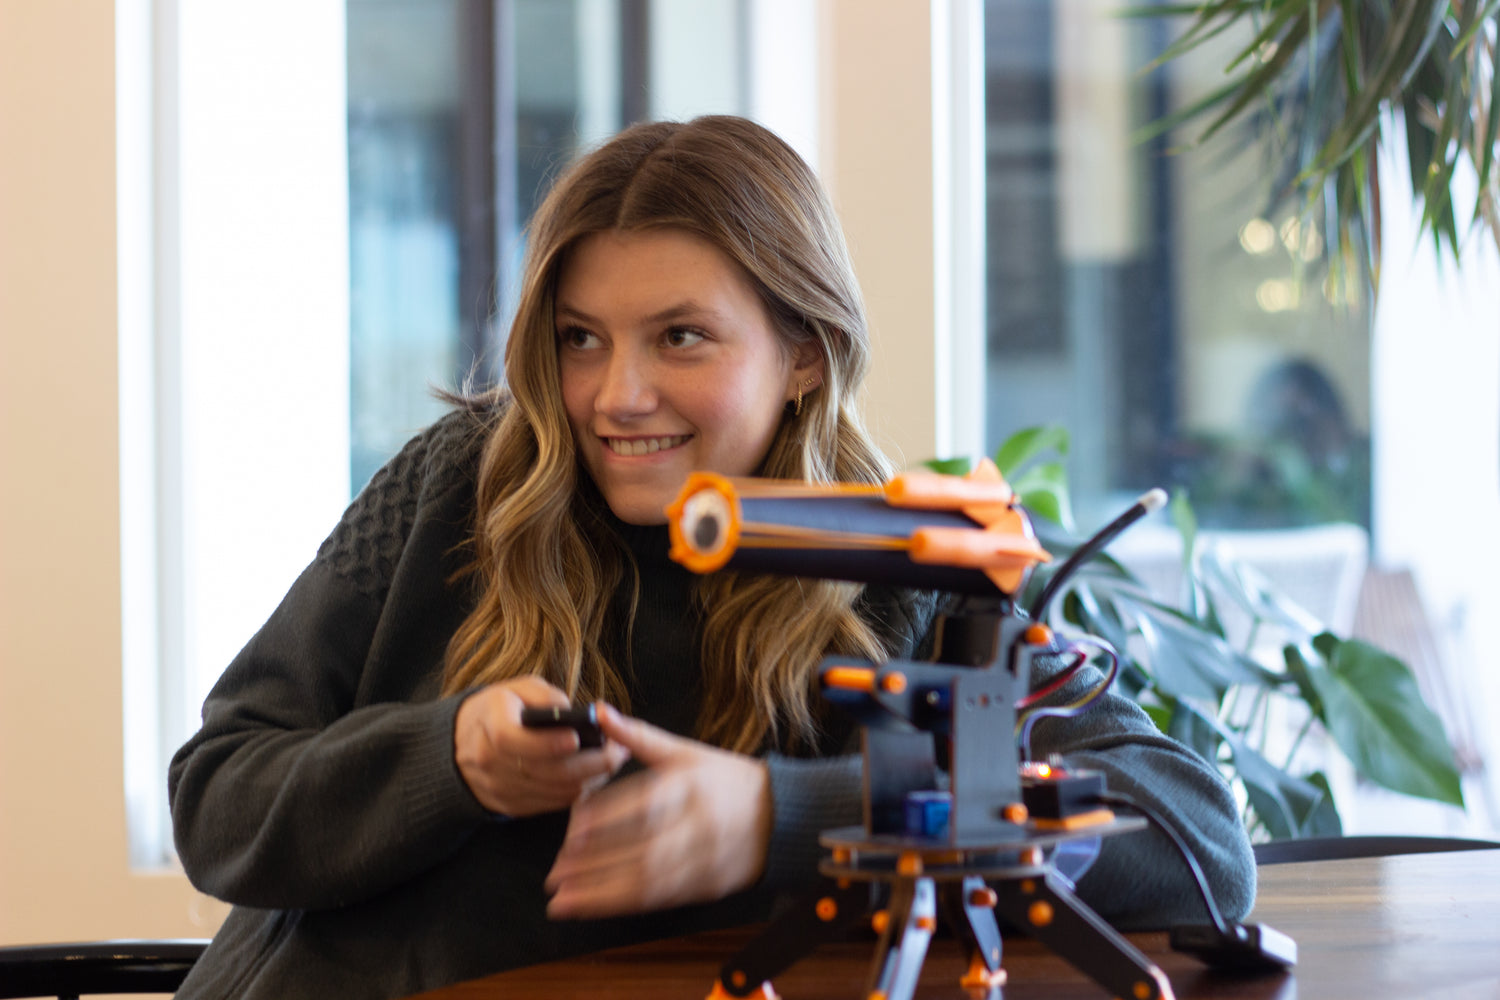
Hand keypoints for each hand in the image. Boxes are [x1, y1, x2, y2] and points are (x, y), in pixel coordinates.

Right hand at [453, 677, 627, 816]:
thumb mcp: (516, 688)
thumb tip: (574, 713)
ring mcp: (500, 788)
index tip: (577, 737)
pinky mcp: (511, 806)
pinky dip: (577, 791)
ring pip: (553, 791)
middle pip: (544, 771)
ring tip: (613, 760)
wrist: (460, 744)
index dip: (547, 742)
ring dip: (590, 778)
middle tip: (619, 750)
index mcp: (490, 726)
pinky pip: (551, 804)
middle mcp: (490, 762)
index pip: (513, 740)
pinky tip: (594, 776)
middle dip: (589, 763)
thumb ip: (544, 696)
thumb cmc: (499, 709)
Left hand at [544, 704, 771, 918]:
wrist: (781, 815)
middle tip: (554, 874)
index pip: (644, 802)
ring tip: (564, 900)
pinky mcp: (706, 886)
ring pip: (649, 881)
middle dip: (595, 866)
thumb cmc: (727, 780)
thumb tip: (598, 712)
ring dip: (603, 894)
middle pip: (642, 849)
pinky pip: (663, 898)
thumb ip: (638, 735)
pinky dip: (627, 905)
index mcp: (690, 785)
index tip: (572, 829)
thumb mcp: (686, 751)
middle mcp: (697, 825)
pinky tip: (596, 907)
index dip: (607, 818)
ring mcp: (704, 859)